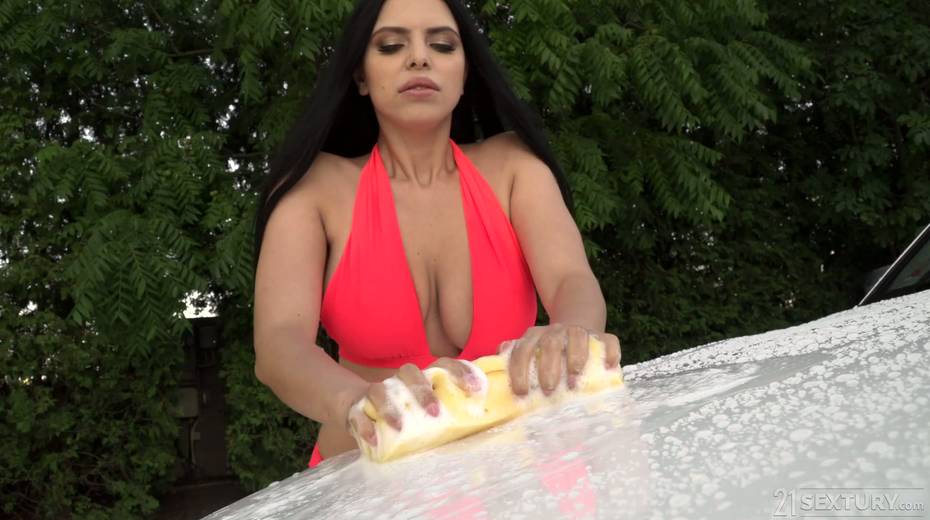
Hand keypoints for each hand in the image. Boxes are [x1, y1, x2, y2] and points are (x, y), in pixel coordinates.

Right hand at [345, 358, 481, 447]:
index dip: (460, 372)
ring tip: (399, 426)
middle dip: (424, 391)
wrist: (356, 406)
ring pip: (381, 390)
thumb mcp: (427, 406)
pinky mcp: (355, 408)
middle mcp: (400, 380)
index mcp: (423, 377)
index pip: (443, 365)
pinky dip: (364, 426)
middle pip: (411, 373)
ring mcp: (376, 392)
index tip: (476, 388)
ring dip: (390, 407)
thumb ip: (451, 408)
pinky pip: (357, 414)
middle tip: (436, 412)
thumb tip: (488, 414)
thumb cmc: (404, 408)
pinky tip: (373, 439)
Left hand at [499, 324, 620, 396]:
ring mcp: (579, 331)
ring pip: (577, 338)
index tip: (521, 392)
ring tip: (574, 380)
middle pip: (549, 344)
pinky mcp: (601, 334)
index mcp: (535, 337)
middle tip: (547, 389)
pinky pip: (608, 339)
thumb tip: (492, 370)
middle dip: (547, 367)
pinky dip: (610, 351)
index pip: (523, 350)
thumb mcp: (529, 349)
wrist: (577, 317)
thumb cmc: (549, 347)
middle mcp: (555, 332)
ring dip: (575, 358)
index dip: (520, 370)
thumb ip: (513, 359)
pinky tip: (610, 366)